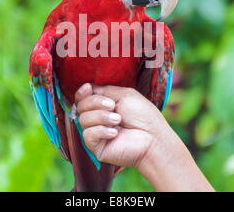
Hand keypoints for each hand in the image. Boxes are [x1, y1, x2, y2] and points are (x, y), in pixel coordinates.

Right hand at [74, 83, 213, 191]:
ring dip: (101, 117)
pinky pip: (88, 135)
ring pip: (83, 119)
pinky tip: (115, 133)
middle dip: (95, 103)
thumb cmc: (143, 116)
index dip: (82, 92)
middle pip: (81, 106)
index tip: (88, 88)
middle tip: (112, 106)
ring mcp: (96, 133)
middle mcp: (97, 119)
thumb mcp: (124, 95)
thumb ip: (104, 90)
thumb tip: (88, 87)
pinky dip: (101, 131)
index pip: (83, 98)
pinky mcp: (96, 147)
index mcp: (103, 106)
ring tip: (118, 120)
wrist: (152, 138)